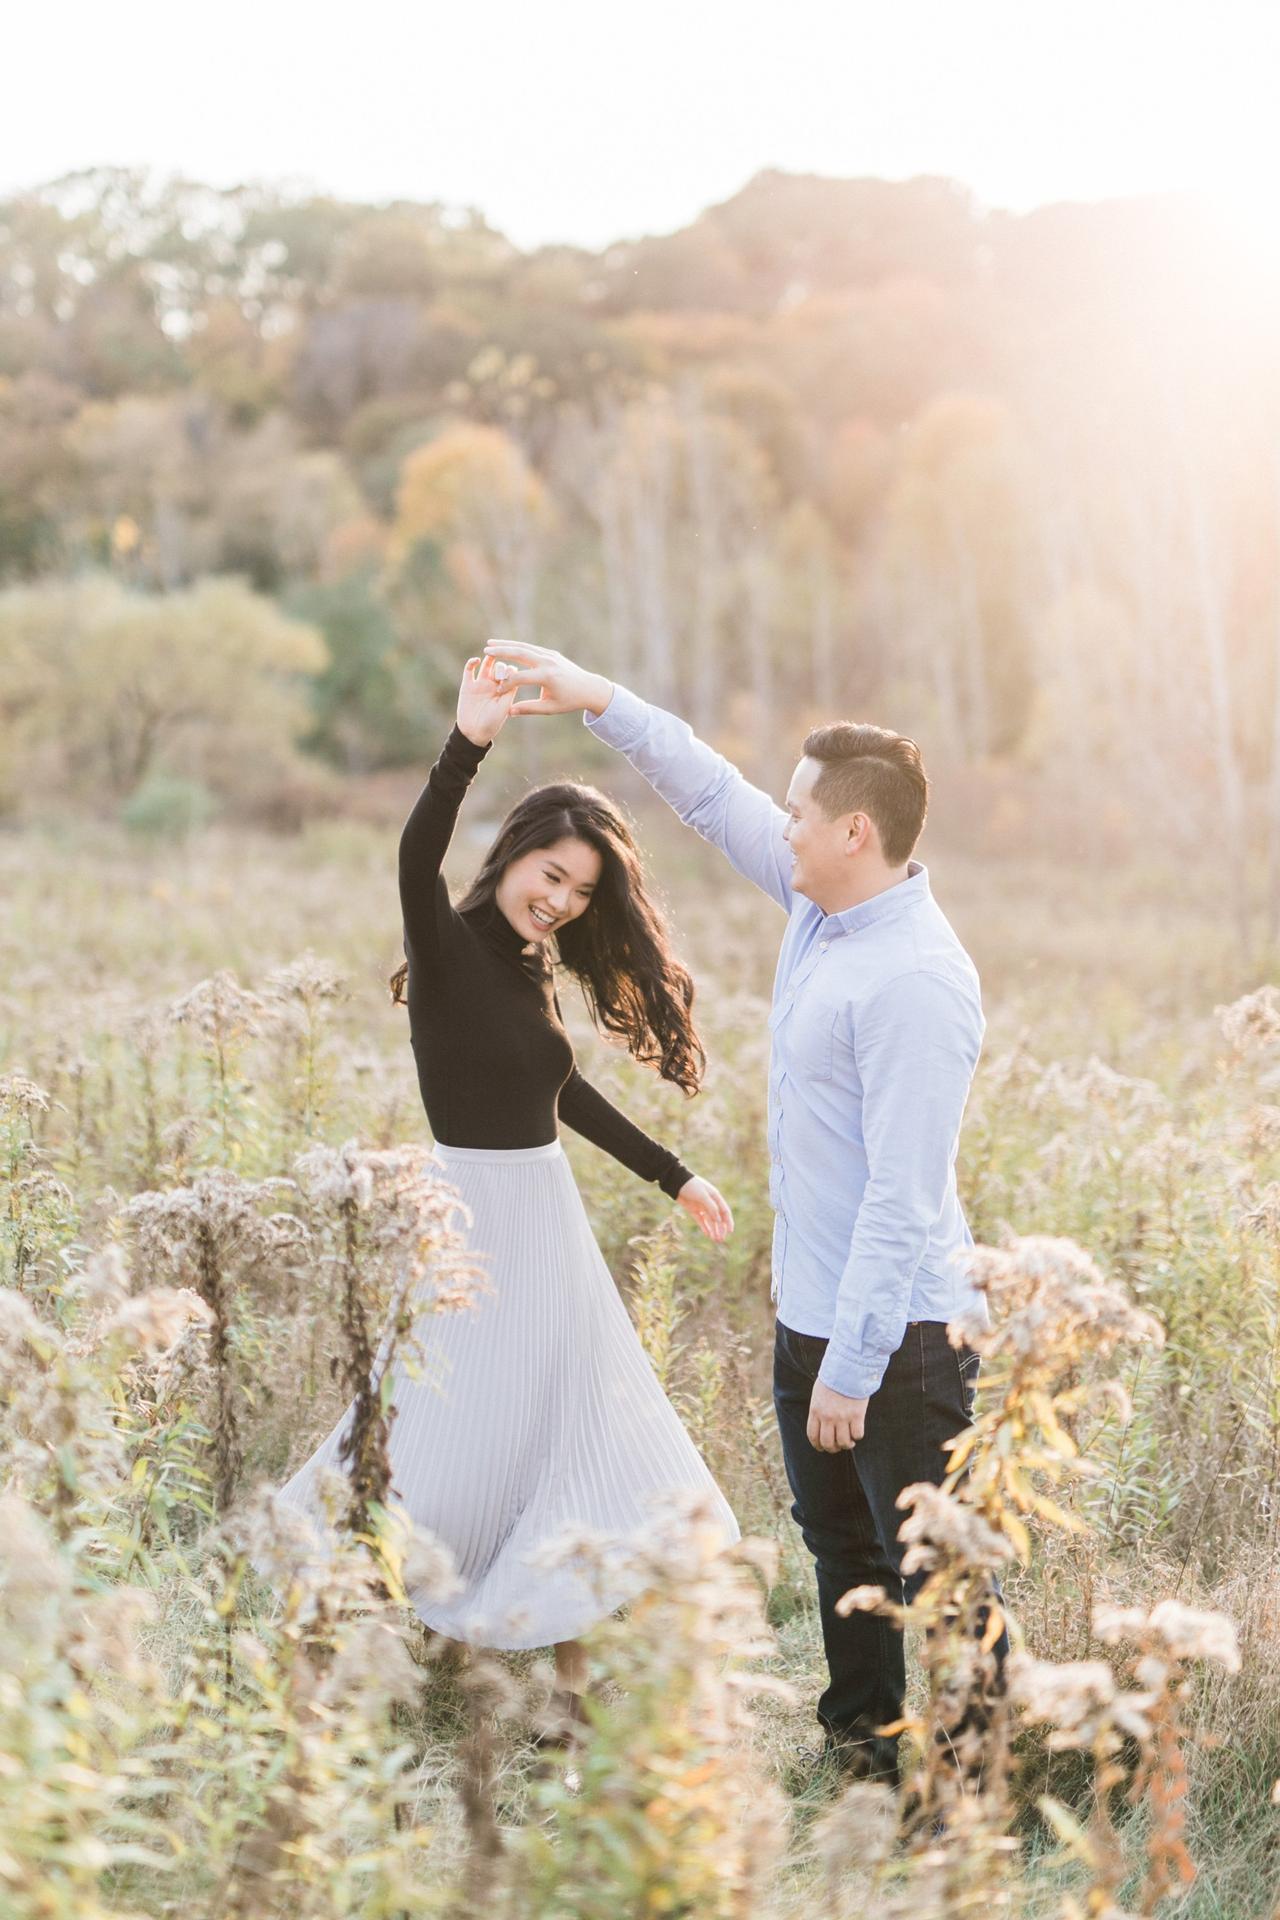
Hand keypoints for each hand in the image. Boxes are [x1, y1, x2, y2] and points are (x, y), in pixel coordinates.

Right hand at [456, 654, 515, 746]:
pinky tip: (476, 660)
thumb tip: (514, 672)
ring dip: (491, 659)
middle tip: (500, 674)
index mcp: (506, 690)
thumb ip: (510, 691)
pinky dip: (472, 662)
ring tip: (491, 656)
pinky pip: (469, 669)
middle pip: (501, 666)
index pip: (512, 672)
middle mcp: (494, 684)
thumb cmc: (492, 723)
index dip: (512, 671)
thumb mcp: (504, 707)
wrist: (474, 733)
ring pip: (487, 664)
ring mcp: (481, 683)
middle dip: (501, 666)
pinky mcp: (467, 684)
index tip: (513, 676)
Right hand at [482, 640, 612, 717]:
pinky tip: (505, 646)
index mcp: (547, 677)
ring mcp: (550, 655)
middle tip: (486, 651)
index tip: (496, 689)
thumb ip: (529, 708)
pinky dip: (517, 646)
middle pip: (520, 654)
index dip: (506, 684)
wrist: (588, 687)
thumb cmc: (569, 701)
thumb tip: (509, 712)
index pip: (520, 678)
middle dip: (502, 651)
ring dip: (507, 644)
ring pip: (524, 647)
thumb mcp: (550, 708)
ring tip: (490, 644)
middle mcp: (548, 662)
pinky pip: (531, 648)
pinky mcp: (551, 653)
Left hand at [675, 1176, 733, 1243]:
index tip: (730, 1231)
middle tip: (721, 1239)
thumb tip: (718, 1220)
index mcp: (715, 1197)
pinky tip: (708, 1235)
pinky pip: (701, 1221)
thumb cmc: (691, 1186)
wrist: (676, 1182)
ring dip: (714, 1230)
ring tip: (716, 1240)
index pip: (725, 1211)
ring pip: (710, 1221)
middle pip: (718, 1218)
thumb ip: (711, 1207)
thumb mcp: (703, 1195)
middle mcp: (710, 1203)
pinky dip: (705, 1227)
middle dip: (721, 1229)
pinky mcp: (694, 1210)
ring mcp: (702, 1207)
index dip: (728, 1222)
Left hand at [807, 1380, 867, 1452]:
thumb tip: (821, 1425)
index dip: (818, 1446)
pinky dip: (858, 1436)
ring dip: (847, 1445)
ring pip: (843, 1442)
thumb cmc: (833, 1378)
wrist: (848, 1367)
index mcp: (815, 1411)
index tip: (822, 1448)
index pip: (813, 1436)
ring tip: (850, 1442)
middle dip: (833, 1449)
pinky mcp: (857, 1415)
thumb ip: (818, 1410)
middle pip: (828, 1443)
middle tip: (838, 1447)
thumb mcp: (819, 1393)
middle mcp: (827, 1417)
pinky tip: (857, 1432)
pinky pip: (858, 1434)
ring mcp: (842, 1417)